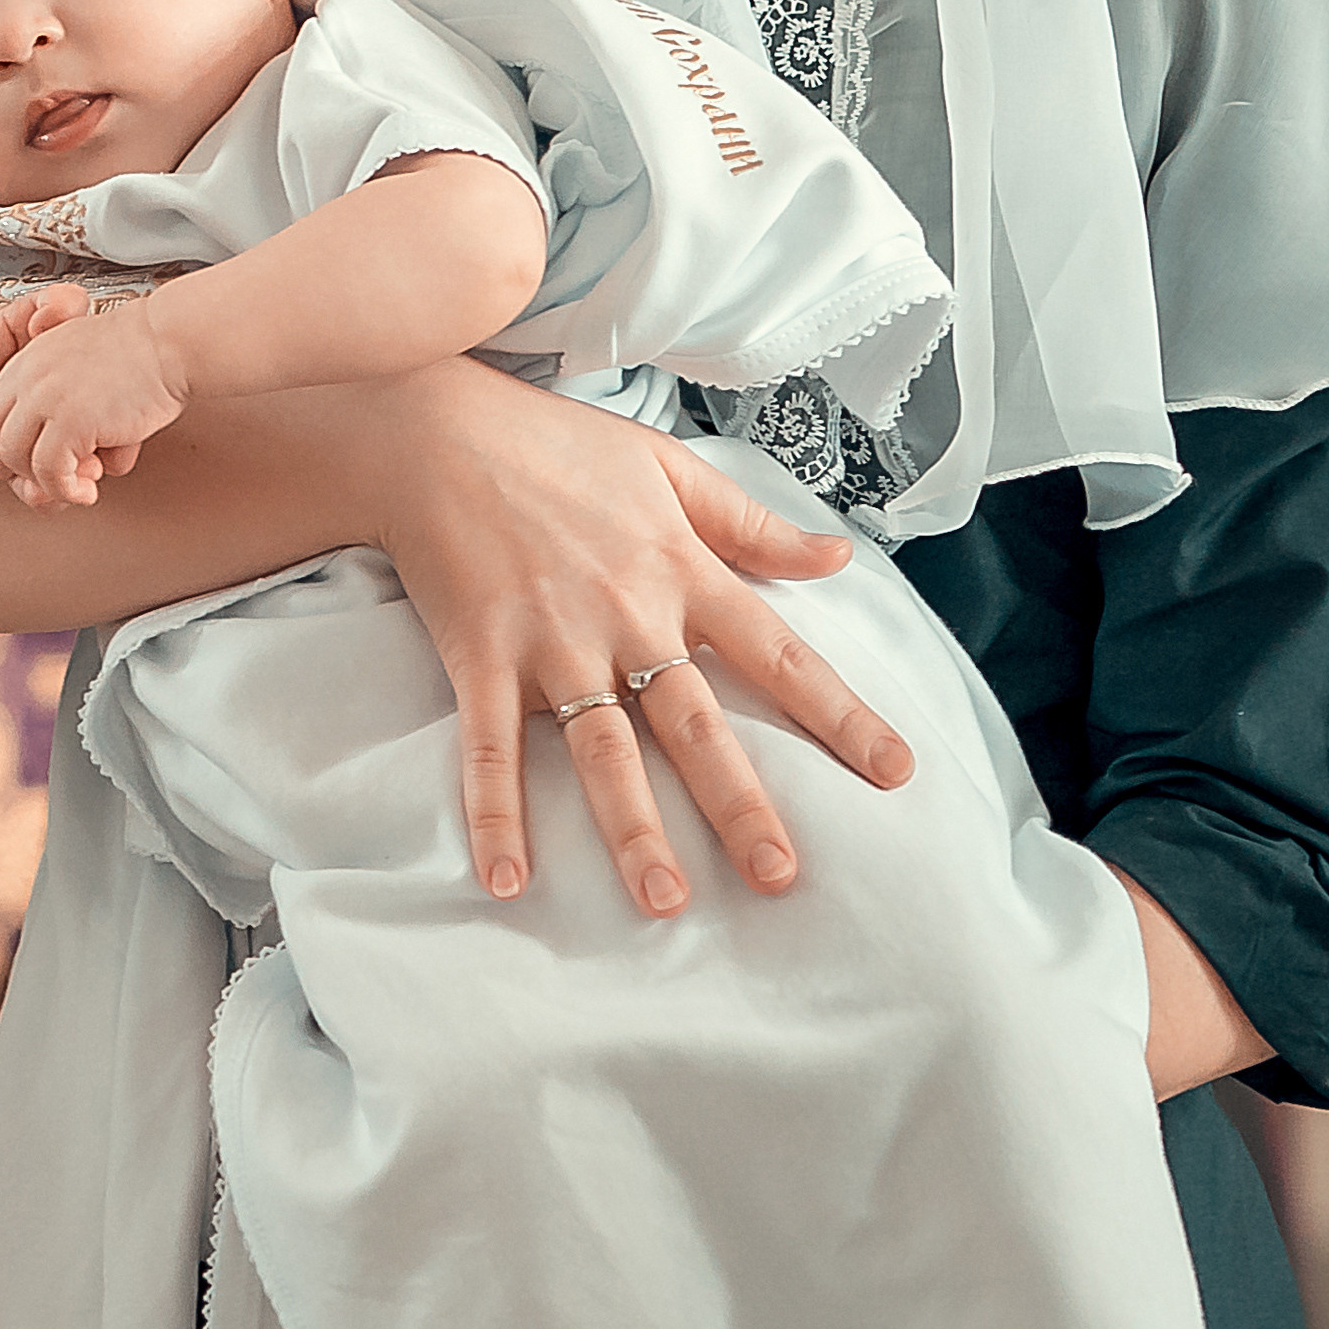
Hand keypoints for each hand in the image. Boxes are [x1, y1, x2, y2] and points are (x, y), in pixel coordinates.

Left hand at [0, 290, 189, 509]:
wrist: (171, 342)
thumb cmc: (148, 350)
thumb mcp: (92, 363)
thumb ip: (75, 399)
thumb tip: (88, 446)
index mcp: (32, 357)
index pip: (1, 412)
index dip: (23, 442)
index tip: (50, 456)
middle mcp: (29, 376)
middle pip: (3, 438)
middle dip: (30, 466)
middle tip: (65, 477)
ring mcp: (44, 400)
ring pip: (19, 460)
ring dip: (48, 484)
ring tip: (79, 487)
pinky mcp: (67, 424)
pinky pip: (49, 473)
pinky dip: (66, 491)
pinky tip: (87, 491)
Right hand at [364, 367, 914, 922]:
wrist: (435, 429)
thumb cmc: (556, 445)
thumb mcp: (669, 467)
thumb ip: (753, 525)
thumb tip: (838, 555)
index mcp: (681, 571)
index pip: (778, 653)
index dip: (840, 714)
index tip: (894, 772)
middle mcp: (627, 616)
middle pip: (695, 724)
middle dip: (740, 804)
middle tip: (780, 876)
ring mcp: (552, 642)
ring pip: (602, 751)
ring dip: (633, 828)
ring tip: (665, 900)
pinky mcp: (482, 658)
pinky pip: (490, 749)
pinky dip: (495, 814)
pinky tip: (507, 880)